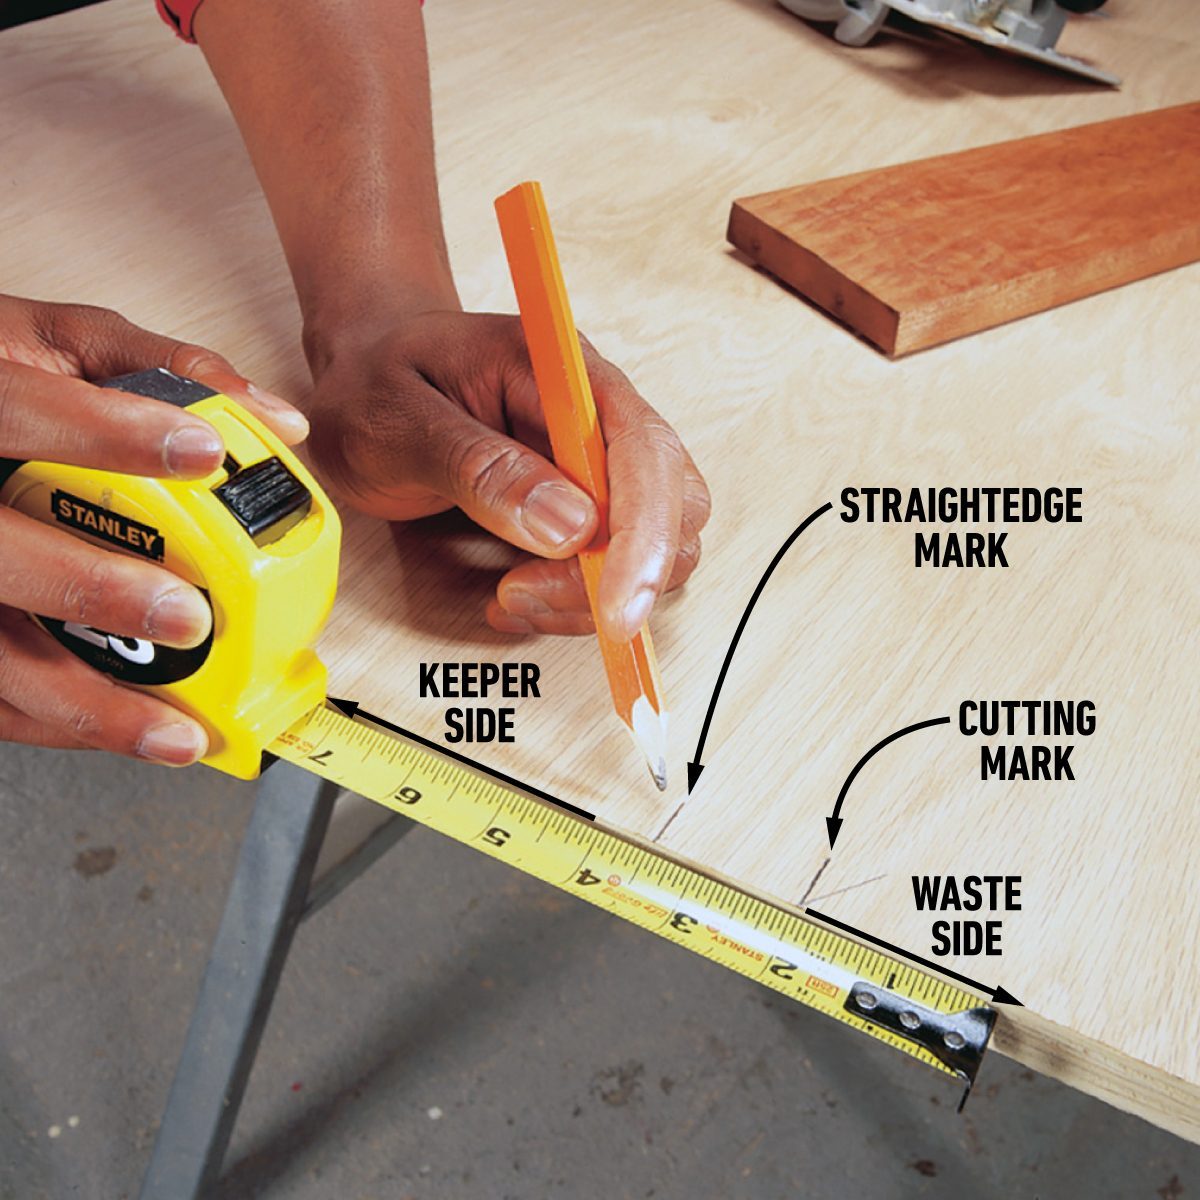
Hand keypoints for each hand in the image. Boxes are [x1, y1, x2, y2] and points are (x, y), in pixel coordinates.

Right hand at [0, 294, 307, 761]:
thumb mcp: (58, 343)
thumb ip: (159, 369)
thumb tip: (275, 422)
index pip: (20, 411)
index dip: (110, 433)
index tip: (202, 452)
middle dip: (93, 589)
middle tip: (188, 614)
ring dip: (87, 700)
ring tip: (175, 730)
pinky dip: (66, 724)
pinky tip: (133, 732)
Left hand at [305, 310, 710, 640]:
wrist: (361, 377)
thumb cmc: (373, 384)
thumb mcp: (398, 421)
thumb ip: (480, 468)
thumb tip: (571, 528)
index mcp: (562, 372)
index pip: (643, 449)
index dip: (644, 534)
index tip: (616, 606)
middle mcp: (597, 414)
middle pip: (673, 502)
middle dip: (618, 574)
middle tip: (523, 595)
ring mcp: (596, 461)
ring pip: (655, 544)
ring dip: (592, 594)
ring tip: (509, 597)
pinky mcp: (584, 502)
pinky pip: (614, 564)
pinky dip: (574, 600)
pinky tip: (512, 597)